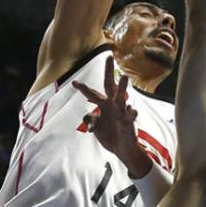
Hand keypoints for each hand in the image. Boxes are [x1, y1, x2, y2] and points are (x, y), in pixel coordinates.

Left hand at [73, 56, 151, 176]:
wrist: (122, 149)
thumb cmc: (109, 135)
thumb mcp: (95, 128)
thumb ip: (90, 120)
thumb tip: (86, 115)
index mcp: (104, 105)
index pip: (93, 94)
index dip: (83, 88)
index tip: (74, 82)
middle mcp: (113, 104)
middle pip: (110, 85)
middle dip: (109, 72)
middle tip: (109, 57)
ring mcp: (122, 112)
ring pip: (122, 96)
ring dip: (123, 87)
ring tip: (125, 77)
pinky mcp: (129, 121)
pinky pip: (131, 115)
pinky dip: (131, 112)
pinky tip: (131, 110)